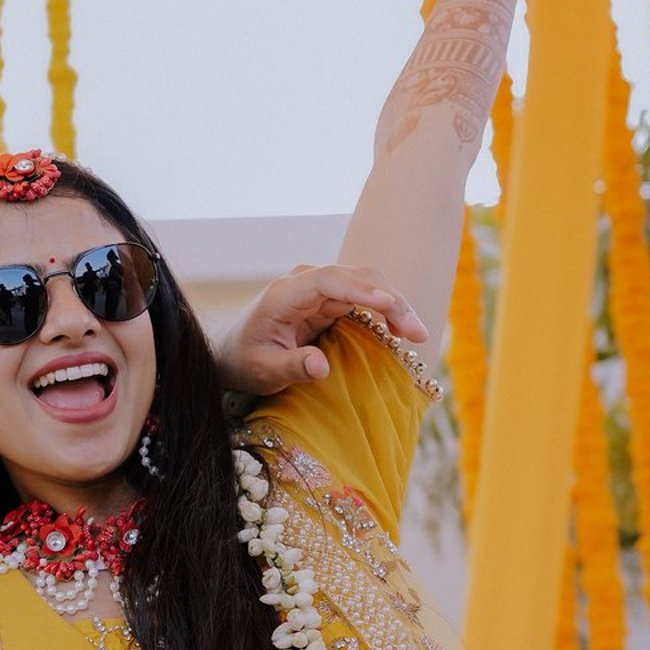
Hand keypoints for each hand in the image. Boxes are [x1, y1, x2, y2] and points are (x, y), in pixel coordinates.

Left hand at [216, 265, 427, 392]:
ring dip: (394, 305)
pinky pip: (364, 298)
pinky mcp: (330, 299)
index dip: (360, 290)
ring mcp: (320, 288)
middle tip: (417, 333)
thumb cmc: (244, 361)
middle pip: (356, 278)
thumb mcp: (263, 370)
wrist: (232, 352)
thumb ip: (291, 367)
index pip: (328, 280)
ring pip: (366, 285)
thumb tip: (321, 367)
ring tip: (417, 334)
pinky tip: (402, 331)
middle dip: (390, 301)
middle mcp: (305, 282)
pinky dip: (386, 310)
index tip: (388, 304)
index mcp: (285, 293)